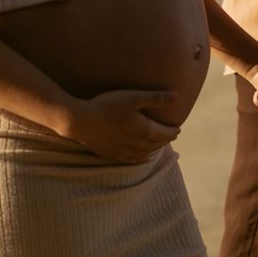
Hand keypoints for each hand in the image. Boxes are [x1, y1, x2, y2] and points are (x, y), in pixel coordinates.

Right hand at [62, 89, 180, 162]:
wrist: (79, 121)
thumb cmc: (106, 105)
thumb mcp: (133, 97)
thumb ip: (156, 98)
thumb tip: (177, 97)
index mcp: (145, 130)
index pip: (165, 133)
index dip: (173, 131)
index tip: (178, 128)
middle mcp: (137, 144)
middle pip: (157, 143)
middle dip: (166, 139)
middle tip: (172, 134)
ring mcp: (125, 151)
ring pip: (146, 152)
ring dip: (156, 148)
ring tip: (161, 144)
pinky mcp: (113, 154)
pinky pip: (132, 159)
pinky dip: (141, 158)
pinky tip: (144, 158)